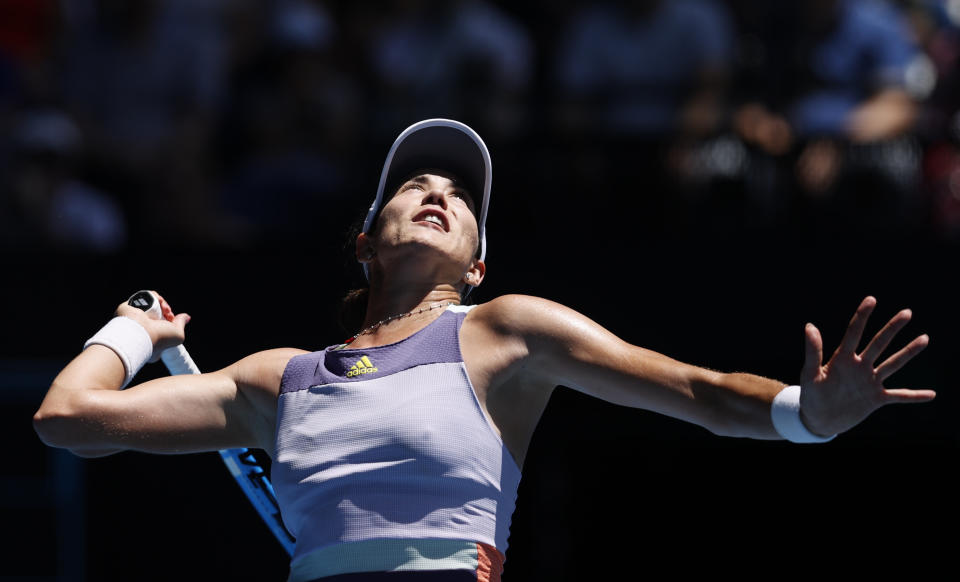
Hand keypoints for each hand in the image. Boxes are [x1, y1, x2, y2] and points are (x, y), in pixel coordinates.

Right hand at [115, 291, 190, 361]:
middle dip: (165, 310)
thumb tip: (186, 317)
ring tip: (164, 308)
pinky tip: (158, 302)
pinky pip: (144, 296)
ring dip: (161, 303)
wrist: (140, 332)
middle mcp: (143, 326)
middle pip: (157, 312)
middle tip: (169, 314)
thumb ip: (181, 324)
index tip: (172, 319)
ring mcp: (135, 317)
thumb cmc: (159, 338)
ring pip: (151, 303)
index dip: (169, 319)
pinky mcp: (129, 307)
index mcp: (152, 335)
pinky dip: (153, 296)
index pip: (161, 323)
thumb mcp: (177, 335)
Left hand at [798, 296, 933, 436]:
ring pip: (892, 364)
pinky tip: (931, 394)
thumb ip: (813, 351)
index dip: (862, 316)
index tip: (871, 299)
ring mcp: (870, 382)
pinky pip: (899, 396)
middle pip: (878, 344)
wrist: (818, 419)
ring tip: (924, 338)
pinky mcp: (876, 399)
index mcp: (842, 359)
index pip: (854, 333)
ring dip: (908, 352)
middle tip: (907, 312)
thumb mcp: (810, 374)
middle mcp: (859, 367)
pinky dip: (914, 396)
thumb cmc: (811, 395)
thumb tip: (809, 325)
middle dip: (892, 328)